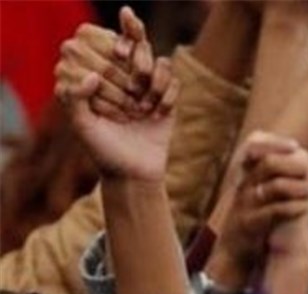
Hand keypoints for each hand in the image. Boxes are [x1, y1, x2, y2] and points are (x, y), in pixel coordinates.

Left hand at [55, 7, 177, 182]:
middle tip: (133, 88)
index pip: (102, 44)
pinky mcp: (166, 99)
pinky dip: (167, 94)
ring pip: (157, 60)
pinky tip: (158, 115)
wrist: (135, 175)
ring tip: (144, 106)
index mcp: (97, 79)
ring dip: (154, 79)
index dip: (110, 44)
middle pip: (135, 47)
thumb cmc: (104, 152)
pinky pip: (172, 80)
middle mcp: (122, 79)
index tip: (117, 58)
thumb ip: (75, 99)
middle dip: (138, 62)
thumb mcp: (82, 126)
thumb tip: (91, 76)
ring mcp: (145, 88)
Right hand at [215, 132, 307, 271]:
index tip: (295, 146)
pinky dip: (294, 208)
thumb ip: (298, 179)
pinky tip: (305, 209)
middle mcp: (244, 184)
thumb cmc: (259, 215)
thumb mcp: (272, 192)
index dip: (275, 141)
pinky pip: (275, 212)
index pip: (253, 143)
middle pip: (269, 163)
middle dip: (295, 165)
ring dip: (299, 187)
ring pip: (275, 187)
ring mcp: (245, 204)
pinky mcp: (249, 224)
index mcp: (246, 171)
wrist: (235, 248)